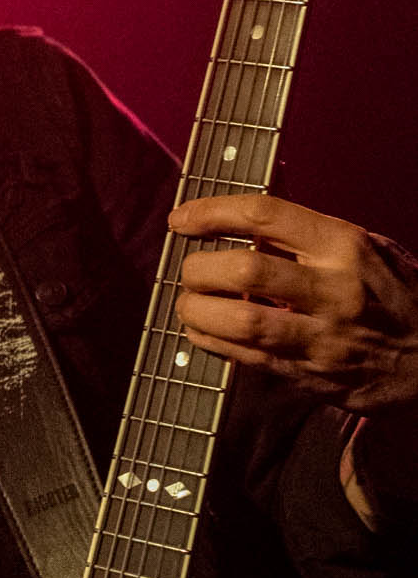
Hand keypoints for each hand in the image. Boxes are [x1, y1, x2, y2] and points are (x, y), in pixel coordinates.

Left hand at [169, 194, 417, 413]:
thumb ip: (309, 230)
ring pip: (241, 322)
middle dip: (199, 269)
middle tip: (190, 270)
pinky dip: (212, 342)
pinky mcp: (312, 376)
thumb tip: (253, 201)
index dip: (212, 213)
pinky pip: (247, 358)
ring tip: (189, 303)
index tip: (182, 219)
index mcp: (346, 245)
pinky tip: (203, 331)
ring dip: (197, 312)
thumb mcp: (367, 247)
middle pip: (245, 271)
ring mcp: (324, 337)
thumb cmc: (397, 295)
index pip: (266, 214)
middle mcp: (334, 289)